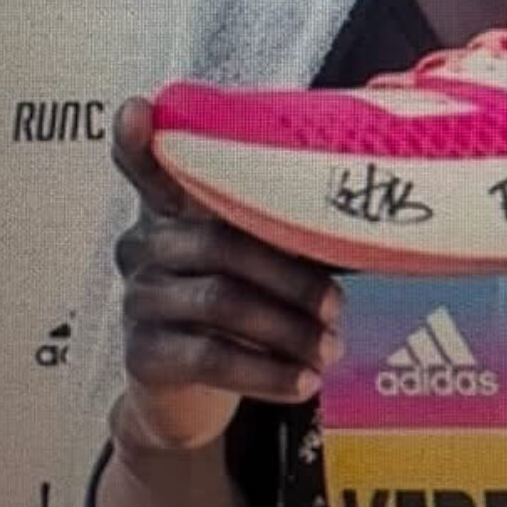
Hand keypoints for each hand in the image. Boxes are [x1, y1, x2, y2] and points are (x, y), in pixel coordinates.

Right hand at [110, 97, 344, 452]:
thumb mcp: (257, 256)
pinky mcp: (144, 353)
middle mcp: (146, 245)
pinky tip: (303, 381)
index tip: (139, 111)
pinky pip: (210, 357)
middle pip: (219, 242)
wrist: (189, 395)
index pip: (147, 166)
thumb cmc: (238, 303)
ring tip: (332, 346)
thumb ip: (287, 223)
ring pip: (221, 301)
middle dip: (291, 275)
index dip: (139, 140)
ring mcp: (139, 299)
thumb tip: (368, 210)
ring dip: (288, 327)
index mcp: (175, 209)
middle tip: (340, 306)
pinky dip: (266, 372)